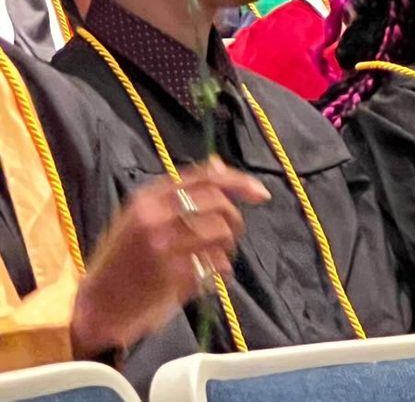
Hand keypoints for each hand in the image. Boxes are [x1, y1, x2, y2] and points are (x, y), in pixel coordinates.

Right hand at [69, 157, 270, 357]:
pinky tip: (209, 276)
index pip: (205, 178)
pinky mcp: (171, 276)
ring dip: (228, 247)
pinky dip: (220, 270)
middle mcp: (154, 216)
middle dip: (236, 219)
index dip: (239, 182)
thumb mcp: (142, 216)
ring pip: (221, 233)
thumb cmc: (123, 260)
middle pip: (219, 204)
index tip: (261, 193)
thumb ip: (179, 192)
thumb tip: (219, 163)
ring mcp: (162, 246)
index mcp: (147, 197)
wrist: (96, 308)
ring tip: (216, 257)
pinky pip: (215, 264)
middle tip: (233, 234)